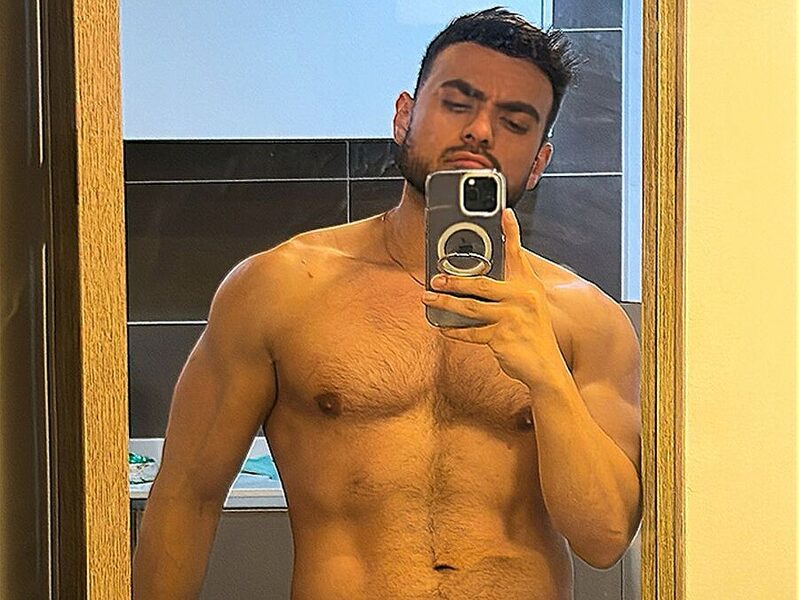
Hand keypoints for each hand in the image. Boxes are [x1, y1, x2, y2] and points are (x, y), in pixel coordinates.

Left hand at [421, 209, 567, 388]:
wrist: (546, 367)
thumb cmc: (534, 335)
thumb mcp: (530, 307)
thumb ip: (510, 292)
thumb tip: (476, 282)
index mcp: (529, 286)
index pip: (518, 255)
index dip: (511, 232)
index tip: (504, 213)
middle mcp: (522, 297)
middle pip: (481, 283)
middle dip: (454, 281)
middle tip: (435, 278)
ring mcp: (512, 316)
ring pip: (469, 306)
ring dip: (445, 302)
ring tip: (429, 298)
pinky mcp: (502, 336)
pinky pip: (471, 331)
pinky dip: (454, 330)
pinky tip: (443, 327)